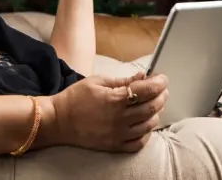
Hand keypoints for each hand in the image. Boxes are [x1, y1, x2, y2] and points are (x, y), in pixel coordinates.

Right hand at [49, 71, 168, 151]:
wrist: (58, 120)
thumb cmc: (76, 97)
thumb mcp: (98, 81)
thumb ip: (123, 81)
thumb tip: (143, 76)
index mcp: (115, 99)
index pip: (147, 90)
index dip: (159, 83)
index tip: (162, 79)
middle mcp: (119, 118)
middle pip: (152, 107)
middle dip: (161, 96)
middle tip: (161, 90)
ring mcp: (118, 134)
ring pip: (149, 125)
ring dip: (156, 113)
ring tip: (154, 105)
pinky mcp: (114, 146)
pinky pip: (138, 143)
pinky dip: (146, 133)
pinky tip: (145, 124)